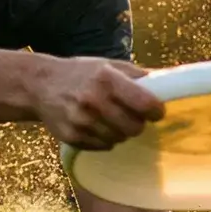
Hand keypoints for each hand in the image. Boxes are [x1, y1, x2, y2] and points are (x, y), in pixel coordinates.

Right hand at [34, 56, 163, 149]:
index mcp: (106, 79)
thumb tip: (172, 82)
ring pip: (119, 139)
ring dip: (120, 132)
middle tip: (131, 115)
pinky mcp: (72, 137)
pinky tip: (96, 125)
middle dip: (137, 123)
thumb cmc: (80, 73)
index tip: (156, 111)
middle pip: (134, 128)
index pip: (145, 104)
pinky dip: (104, 139)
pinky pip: (103, 147)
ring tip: (110, 118)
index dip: (156, 111)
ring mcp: (81, 121)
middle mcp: (93, 101)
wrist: (39, 85)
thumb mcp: (108, 65)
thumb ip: (138, 76)